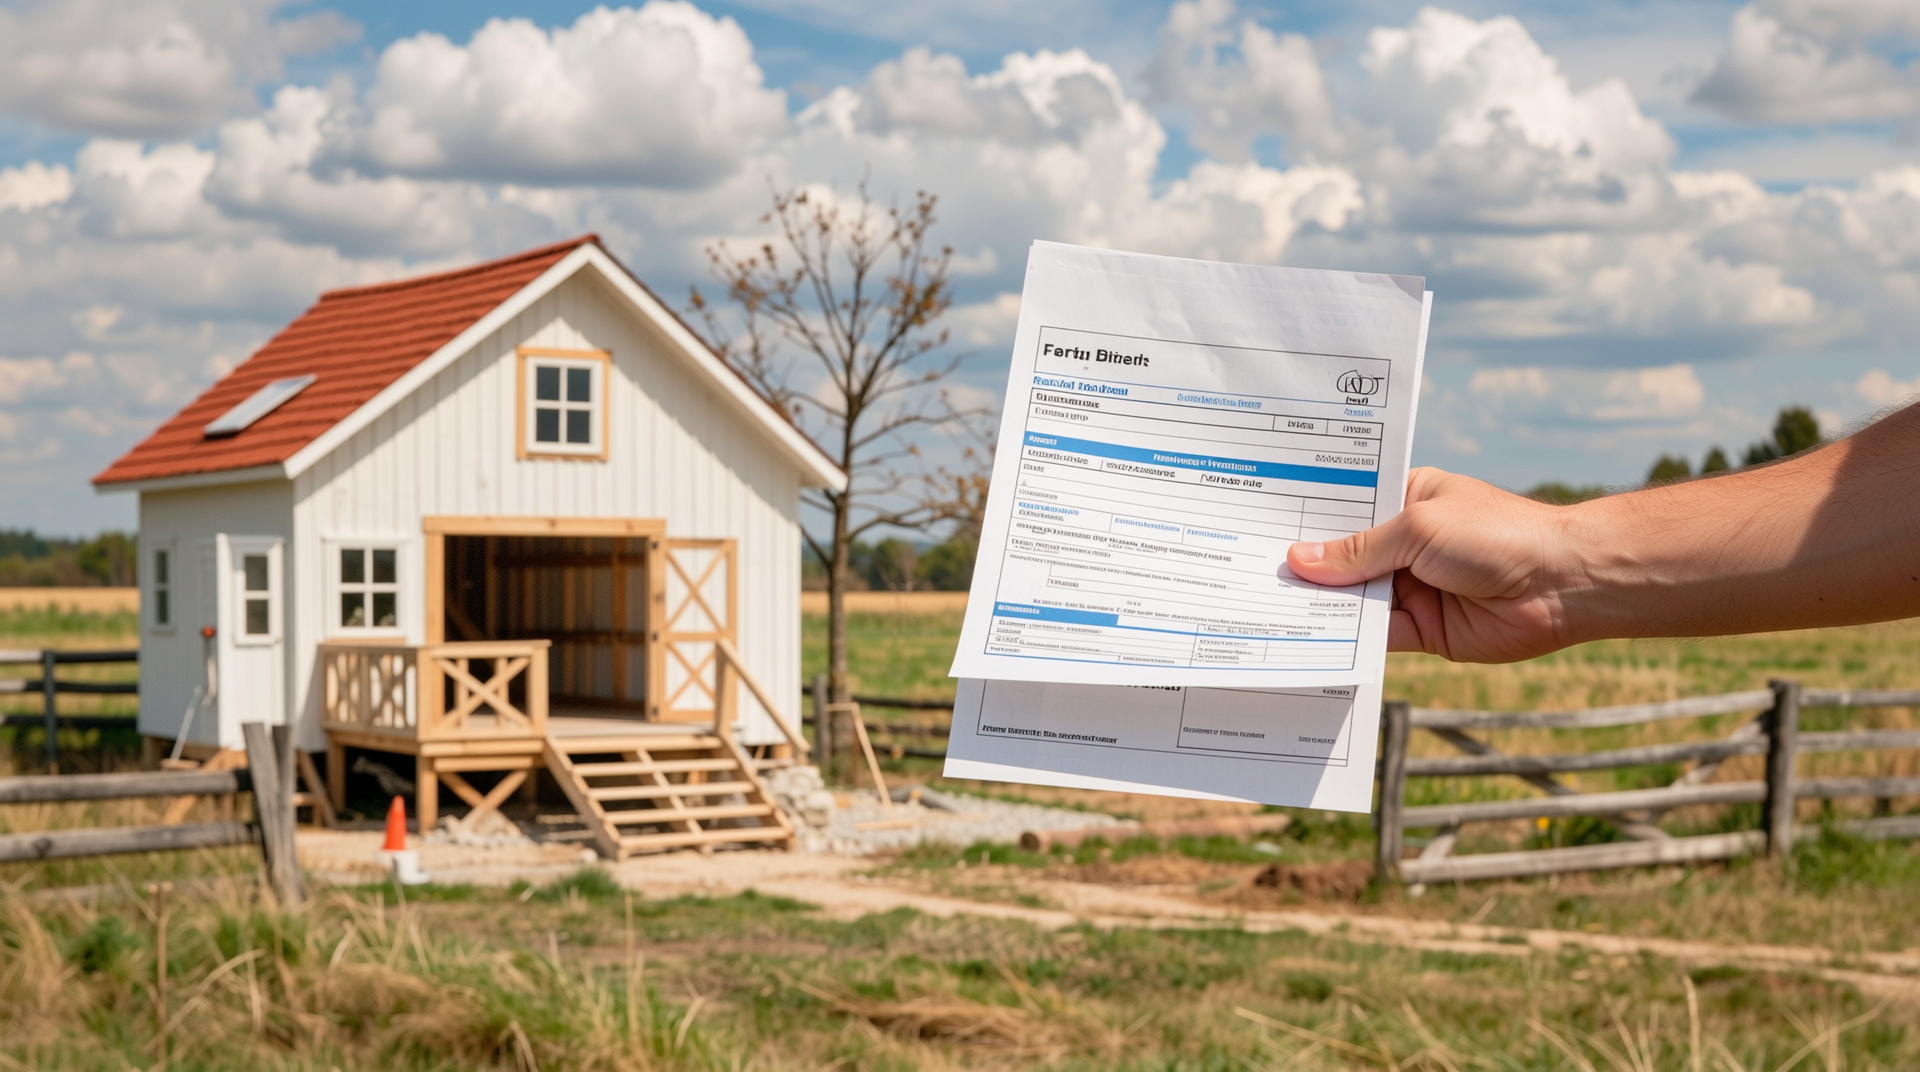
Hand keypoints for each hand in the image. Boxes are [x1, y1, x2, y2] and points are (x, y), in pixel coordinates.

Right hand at [1286, 468, 1588, 661]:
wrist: (1564, 584)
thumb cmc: (1498, 534)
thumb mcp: (1418, 529)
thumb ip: (1357, 551)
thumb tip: (1299, 560)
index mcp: (1406, 500)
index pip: (1346, 507)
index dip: (1306, 517)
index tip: (1258, 524)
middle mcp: (1404, 544)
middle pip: (1342, 557)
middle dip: (1304, 565)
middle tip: (1248, 571)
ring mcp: (1411, 588)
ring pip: (1352, 598)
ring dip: (1319, 604)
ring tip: (1264, 606)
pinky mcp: (1421, 630)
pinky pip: (1373, 635)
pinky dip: (1344, 638)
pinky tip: (1305, 638)